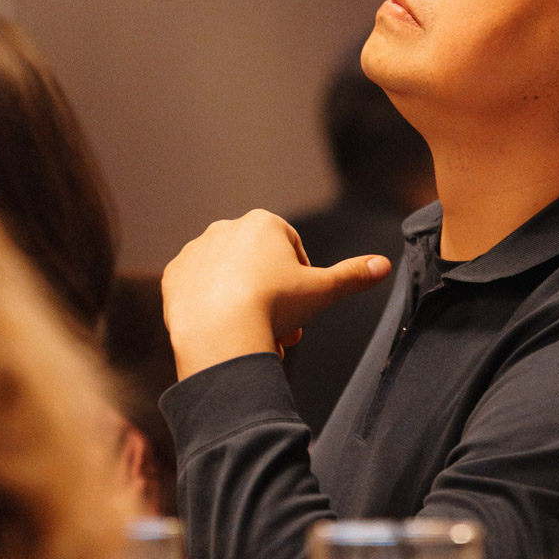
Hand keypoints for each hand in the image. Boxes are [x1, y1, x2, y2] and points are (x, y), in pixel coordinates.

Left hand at [162, 209, 390, 379]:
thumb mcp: (322, 290)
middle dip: (273, 297)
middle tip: (282, 329)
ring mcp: (197, 250)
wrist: (220, 332)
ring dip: (243, 302)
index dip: (301, 280)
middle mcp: (226, 228)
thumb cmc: (274, 306)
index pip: (290, 249)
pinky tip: (223, 328)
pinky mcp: (174, 275)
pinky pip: (197, 289)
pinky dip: (211, 307)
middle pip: (259, 265)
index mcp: (264, 223)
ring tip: (254, 336)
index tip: (301, 306)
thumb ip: (353, 275)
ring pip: (229, 278)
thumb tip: (383, 265)